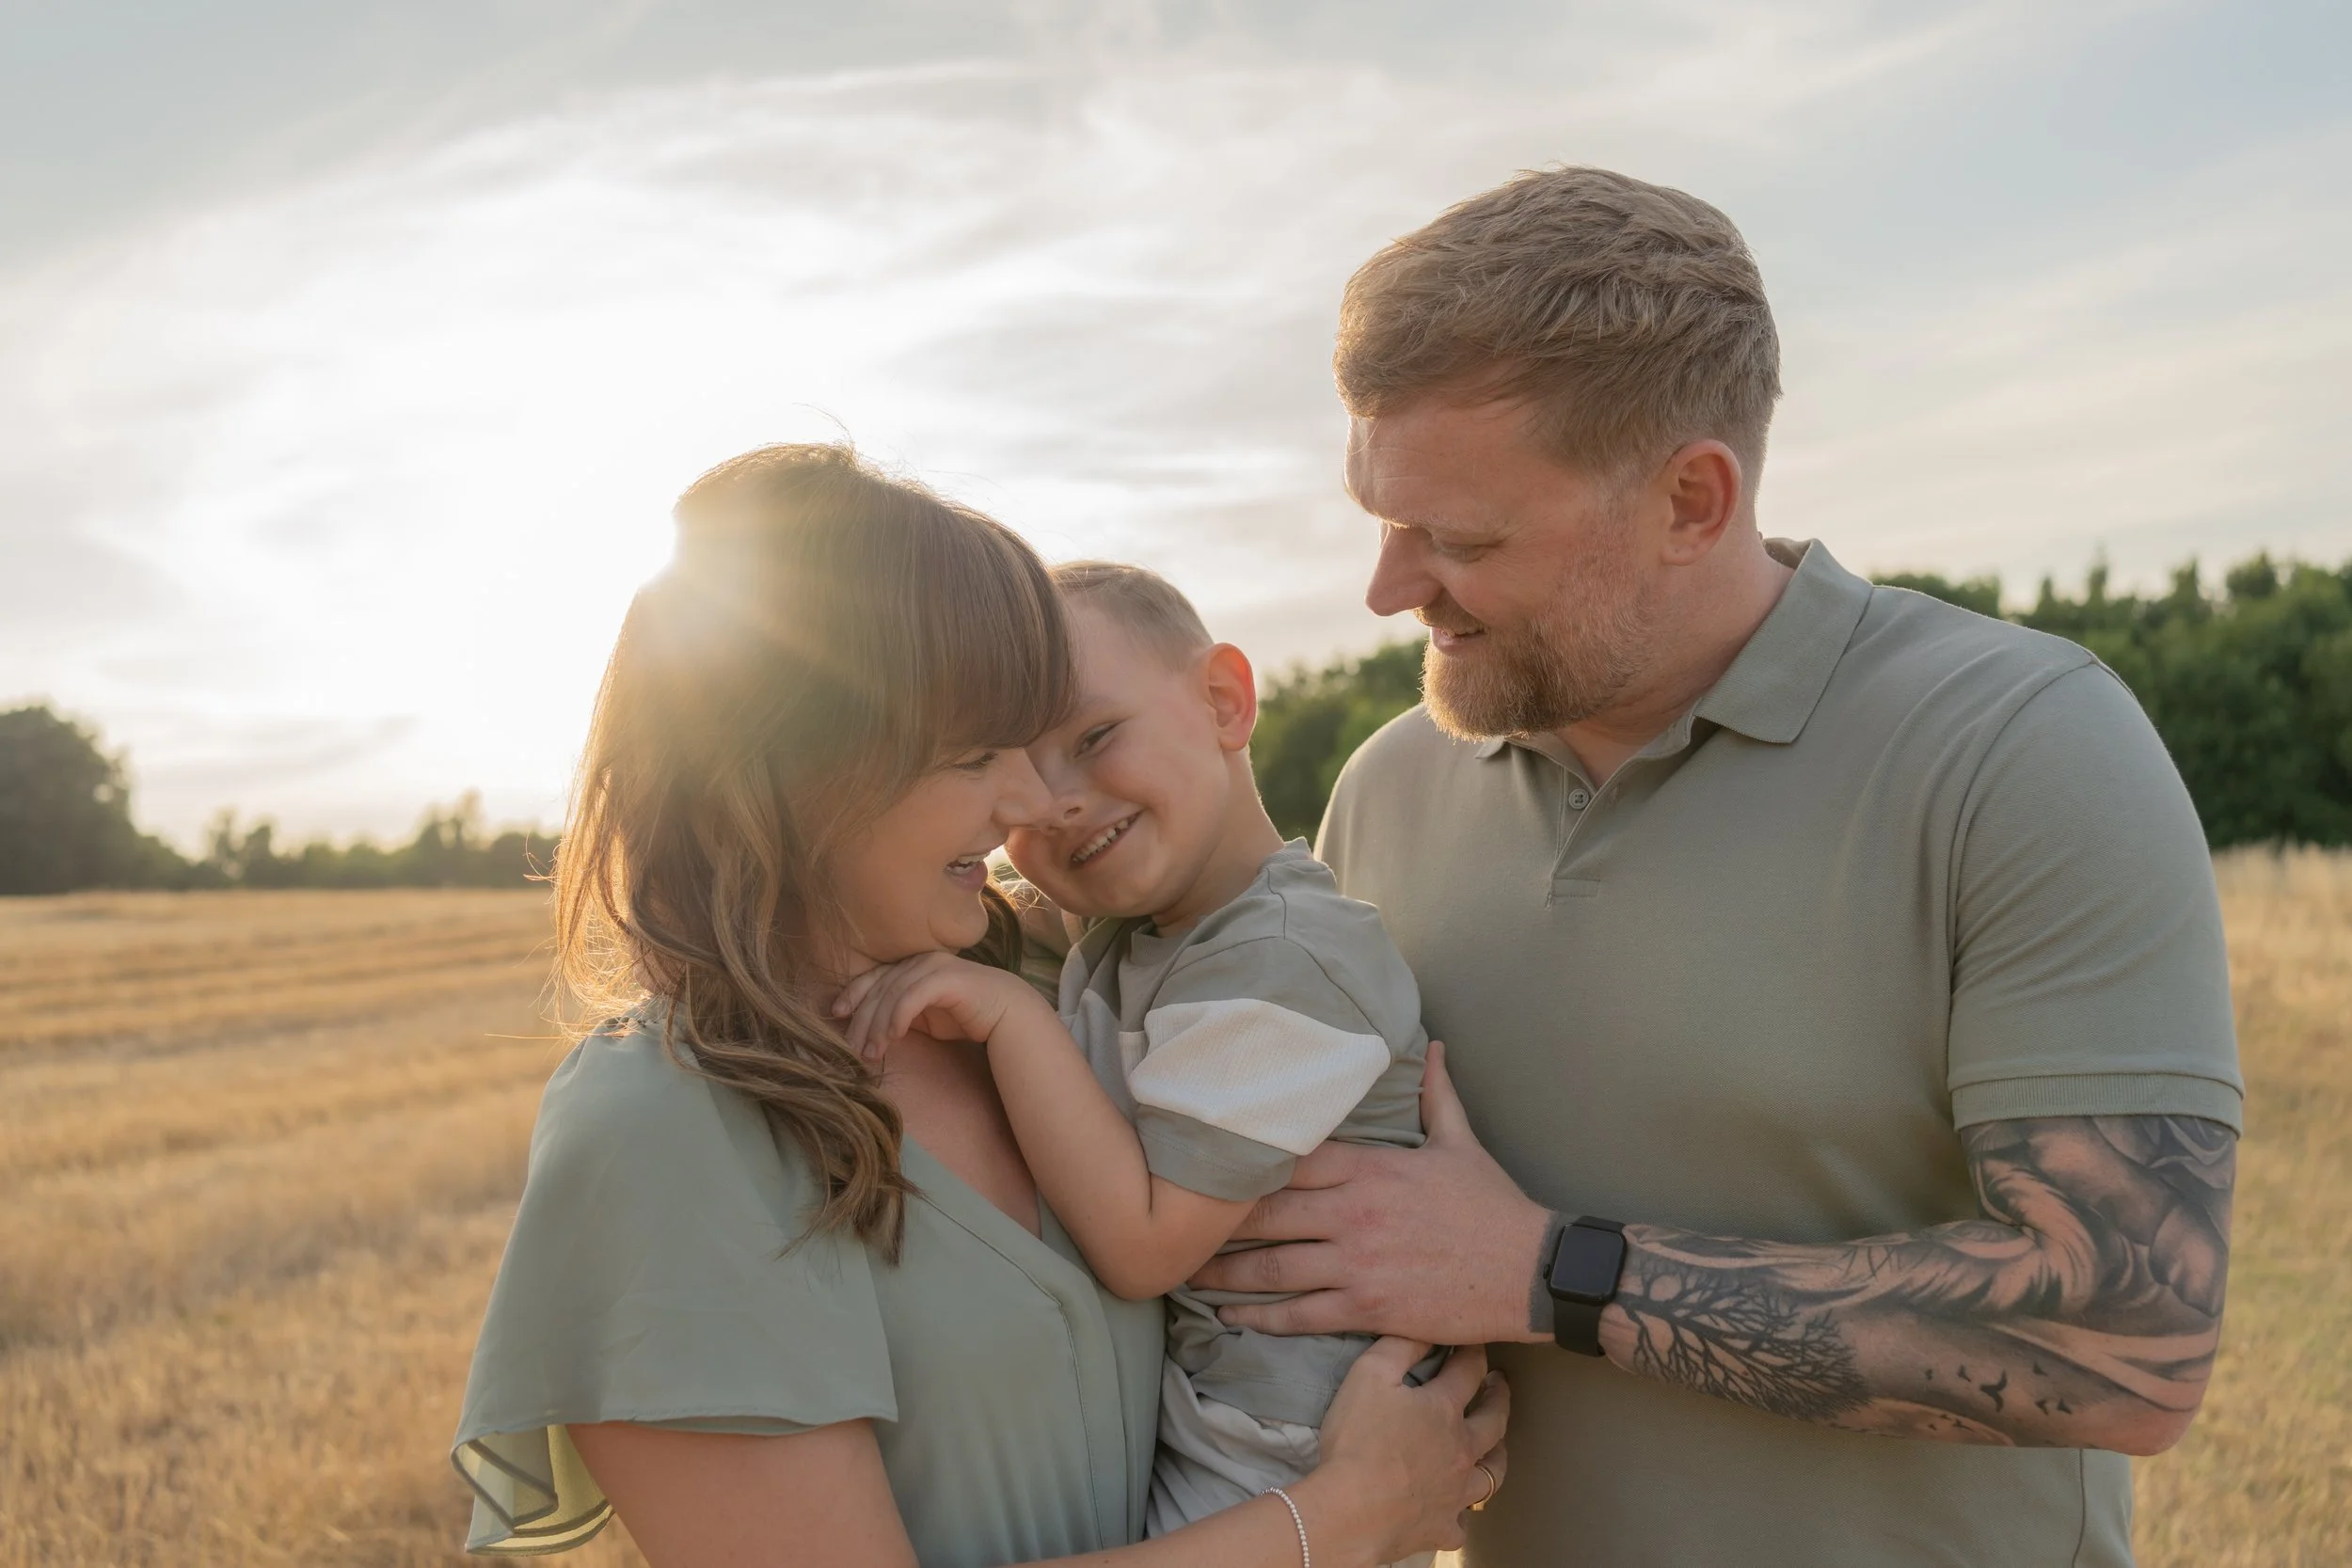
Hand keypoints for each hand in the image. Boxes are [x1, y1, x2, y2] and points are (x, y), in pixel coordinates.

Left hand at [830, 952, 1044, 1061]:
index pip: (873, 978)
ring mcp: (933, 966)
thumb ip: (898, 1014)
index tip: (837, 1017)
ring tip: (872, 1054)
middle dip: (861, 1021)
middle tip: (853, 1050)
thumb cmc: (964, 1016)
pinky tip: (894, 1038)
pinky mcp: (946, 978)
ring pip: (891, 995)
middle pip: (877, 988)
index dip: (852, 995)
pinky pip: (912, 997)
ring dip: (877, 1027)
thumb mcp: (923, 1017)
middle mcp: (919, 960)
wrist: (1006, 1013)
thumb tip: (868, 1031)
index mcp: (911, 965)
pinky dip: (898, 1017)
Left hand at [1187, 1042, 1553, 1344]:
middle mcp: (1352, 1213)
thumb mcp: (1460, 1142)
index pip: (1289, 1157)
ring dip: (1222, 1272)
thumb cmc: (1494, 1207)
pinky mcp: (1366, 1310)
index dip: (1241, 1163)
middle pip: (1264, 1212)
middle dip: (1214, 1220)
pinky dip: (1257, 1316)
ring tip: (1185, 1271)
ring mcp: (1356, 1264)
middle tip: (1173, 1221)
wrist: (1530, 1271)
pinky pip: (1298, 1315)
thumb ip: (1434, 1094)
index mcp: (1370, 1168)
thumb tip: (1429, 1046)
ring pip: (1271, 1268)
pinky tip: (1228, 1314)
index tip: (1203, 1165)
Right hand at [1300, 1338, 1509, 1561]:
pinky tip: (1455, 1508)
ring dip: (1496, 1455)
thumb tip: (1425, 1330)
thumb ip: (1399, 1348)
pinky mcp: (1442, 1526)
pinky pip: (1462, 1522)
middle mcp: (1462, 1449)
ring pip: (1492, 1473)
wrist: (1351, 1510)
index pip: (1469, 1370)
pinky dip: (1461, 1512)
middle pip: (1495, 1420)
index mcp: (1444, 1410)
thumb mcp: (1369, 1376)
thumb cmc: (1358, 1441)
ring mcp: (1456, 1492)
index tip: (1473, 1343)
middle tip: (1500, 1385)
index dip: (1473, 1352)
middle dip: (1500, 1398)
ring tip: (1495, 1447)